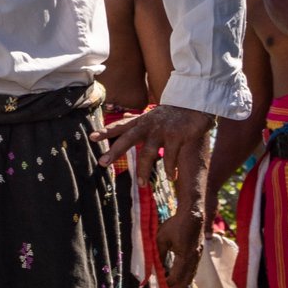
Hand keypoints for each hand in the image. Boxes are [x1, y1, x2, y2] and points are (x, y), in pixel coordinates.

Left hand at [96, 103, 213, 169]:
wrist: (196, 103)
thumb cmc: (173, 112)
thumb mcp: (153, 115)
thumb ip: (138, 121)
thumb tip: (126, 117)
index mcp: (142, 121)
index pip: (121, 126)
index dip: (106, 131)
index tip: (91, 137)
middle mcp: (149, 125)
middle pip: (127, 139)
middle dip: (114, 151)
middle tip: (102, 163)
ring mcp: (162, 130)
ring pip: (147, 153)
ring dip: (143, 170)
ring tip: (141, 184)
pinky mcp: (177, 136)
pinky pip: (170, 157)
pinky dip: (170, 169)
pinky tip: (171, 177)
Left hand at [157, 206, 205, 287]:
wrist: (193, 214)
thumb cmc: (176, 224)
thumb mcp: (161, 239)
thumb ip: (157, 254)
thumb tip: (152, 268)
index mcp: (186, 256)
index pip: (177, 277)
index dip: (168, 285)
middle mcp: (194, 259)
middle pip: (186, 280)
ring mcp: (197, 257)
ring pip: (190, 276)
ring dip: (180, 284)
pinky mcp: (197, 254)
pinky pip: (191, 270)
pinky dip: (184, 276)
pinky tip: (175, 277)